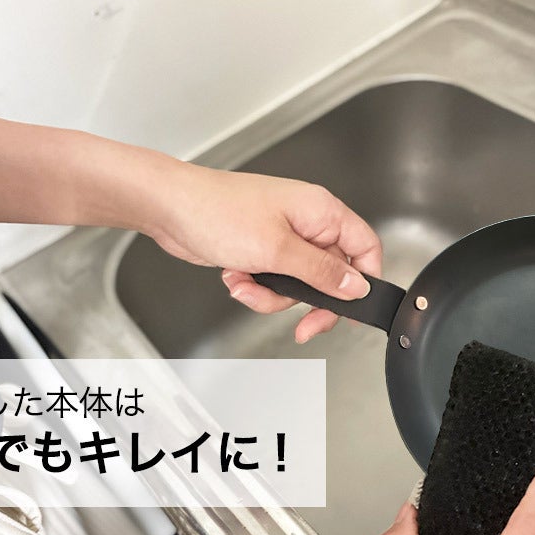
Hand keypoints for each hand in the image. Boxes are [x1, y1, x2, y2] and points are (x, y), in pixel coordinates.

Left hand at [147, 165, 381, 343]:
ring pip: (298, 285)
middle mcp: (307, 223)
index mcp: (321, 211)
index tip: (352, 309)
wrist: (170, 209)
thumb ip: (321, 272)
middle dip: (309, 301)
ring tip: (245, 284)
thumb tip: (356, 286)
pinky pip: (273, 282)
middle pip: (331, 275)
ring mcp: (283, 236)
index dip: (364, 281)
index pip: (365, 247)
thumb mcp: (277, 251)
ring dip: (272, 295)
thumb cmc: (216, 212)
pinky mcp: (262, 249)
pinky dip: (255, 287)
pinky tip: (235, 276)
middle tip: (303, 325)